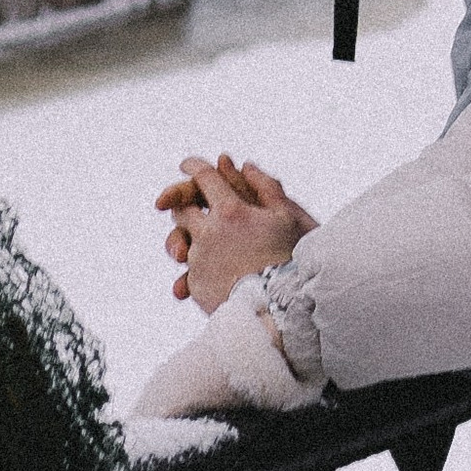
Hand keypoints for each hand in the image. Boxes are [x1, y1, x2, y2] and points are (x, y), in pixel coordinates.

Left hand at [155, 154, 317, 313]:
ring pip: (181, 241)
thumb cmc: (289, 260)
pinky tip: (218, 271)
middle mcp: (208, 233)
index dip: (193, 166)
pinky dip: (200, 266)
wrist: (280, 307)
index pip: (203, 178)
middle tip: (193, 205)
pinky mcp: (196, 283)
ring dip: (189, 237)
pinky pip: (189, 269)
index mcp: (231, 212)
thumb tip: (246, 166)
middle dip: (183, 202)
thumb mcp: (286, 217)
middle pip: (181, 208)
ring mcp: (199, 260)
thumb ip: (265, 187)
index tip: (186, 164)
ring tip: (207, 244)